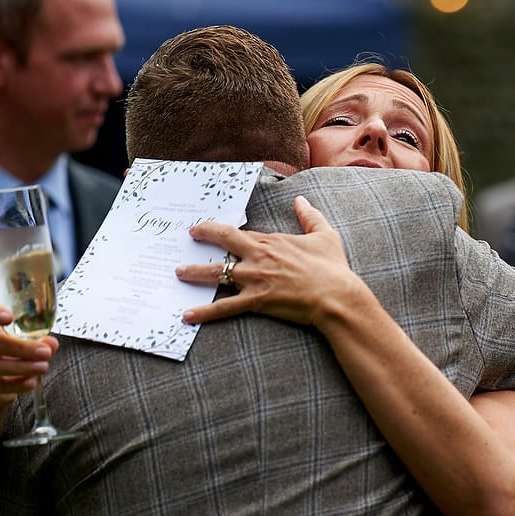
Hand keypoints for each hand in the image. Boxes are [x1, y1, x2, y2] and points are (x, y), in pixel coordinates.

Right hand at [0, 300, 56, 410]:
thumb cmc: (5, 353)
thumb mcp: (22, 343)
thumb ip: (39, 341)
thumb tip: (51, 343)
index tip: (10, 317)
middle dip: (22, 348)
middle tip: (45, 353)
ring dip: (20, 368)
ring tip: (42, 368)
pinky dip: (12, 385)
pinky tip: (29, 383)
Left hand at [176, 195, 365, 325]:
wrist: (336, 297)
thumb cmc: (333, 268)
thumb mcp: (325, 235)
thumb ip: (310, 216)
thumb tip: (300, 199)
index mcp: (273, 241)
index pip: (242, 232)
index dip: (225, 229)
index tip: (213, 228)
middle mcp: (259, 257)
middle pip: (224, 242)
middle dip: (204, 236)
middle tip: (189, 236)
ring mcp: (254, 279)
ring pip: (216, 273)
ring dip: (194, 272)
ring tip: (178, 272)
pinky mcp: (256, 301)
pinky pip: (224, 307)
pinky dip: (204, 312)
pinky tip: (187, 315)